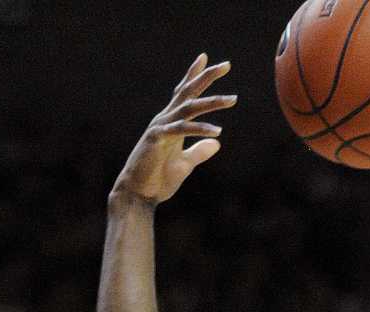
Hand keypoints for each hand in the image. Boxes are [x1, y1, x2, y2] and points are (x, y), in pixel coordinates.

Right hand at [112, 55, 236, 206]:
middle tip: (226, 65)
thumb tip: (217, 143)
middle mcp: (166, 119)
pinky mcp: (159, 139)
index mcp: (171, 123)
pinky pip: (182, 130)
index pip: (184, 94)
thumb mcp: (185, 165)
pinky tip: (217, 131)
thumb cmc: (157, 180)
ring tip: (232, 99)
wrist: (138, 194)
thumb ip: (200, 152)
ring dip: (211, 102)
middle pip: (189, 92)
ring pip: (189, 108)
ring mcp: (162, 127)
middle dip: (207, 77)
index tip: (205, 58)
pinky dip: (200, 129)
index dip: (194, 76)